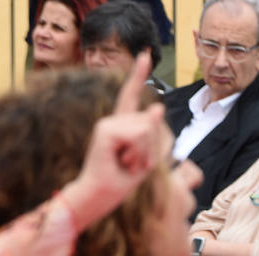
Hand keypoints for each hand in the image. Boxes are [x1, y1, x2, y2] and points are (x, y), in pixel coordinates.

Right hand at [60, 53, 167, 229]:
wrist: (100, 197)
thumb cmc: (122, 182)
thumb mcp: (146, 159)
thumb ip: (154, 135)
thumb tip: (158, 107)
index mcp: (122, 126)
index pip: (131, 97)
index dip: (138, 75)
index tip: (145, 54)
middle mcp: (113, 121)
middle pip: (153, 124)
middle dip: (154, 150)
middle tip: (134, 166)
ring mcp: (107, 124)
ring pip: (148, 130)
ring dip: (146, 155)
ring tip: (128, 165)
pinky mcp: (105, 131)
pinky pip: (138, 137)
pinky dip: (139, 155)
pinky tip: (123, 164)